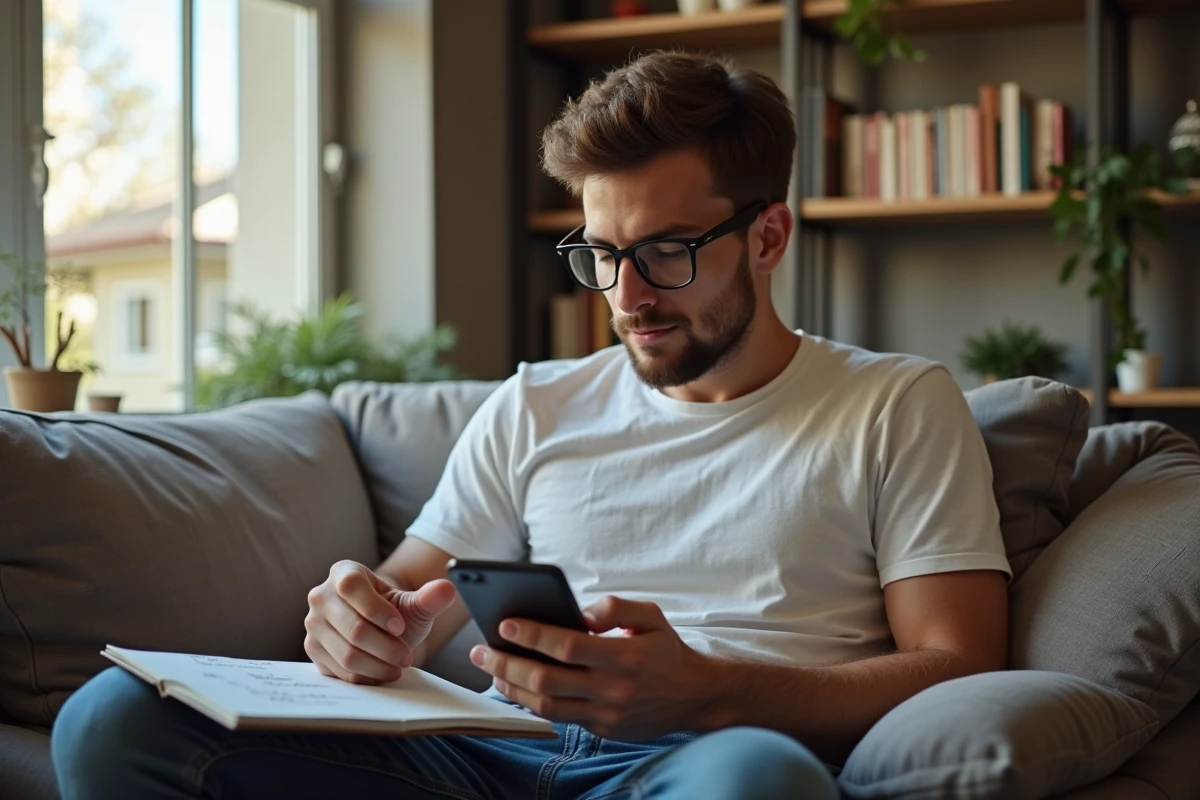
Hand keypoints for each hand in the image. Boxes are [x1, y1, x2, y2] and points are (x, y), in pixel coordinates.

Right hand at [305, 560, 455, 684]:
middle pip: (353, 628)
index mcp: (343, 572)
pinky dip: (366, 676)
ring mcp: (313, 624)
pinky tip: (382, 672)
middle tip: (407, 656)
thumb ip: (430, 597)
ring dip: (379, 666)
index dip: (378, 610)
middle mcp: (321, 596)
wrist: (381, 631)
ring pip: (347, 654)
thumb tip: (447, 589)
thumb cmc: (395, 612)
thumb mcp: (414, 603)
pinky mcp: (313, 650)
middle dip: (387, 648)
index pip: (352, 587)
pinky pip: (340, 671)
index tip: (400, 626)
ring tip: (398, 665)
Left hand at [469, 595, 713, 740]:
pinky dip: (532, 703)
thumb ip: (614, 607)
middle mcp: (614, 689)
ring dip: (512, 688)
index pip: (568, 647)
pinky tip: (514, 687)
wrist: (695, 696)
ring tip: (491, 669)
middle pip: (548, 680)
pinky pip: (560, 718)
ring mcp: (607, 714)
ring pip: (547, 706)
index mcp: (625, 656)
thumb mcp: (650, 615)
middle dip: (508, 664)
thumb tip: (579, 613)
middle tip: (483, 649)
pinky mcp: (603, 730)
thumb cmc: (666, 650)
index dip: (533, 636)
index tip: (505, 625)